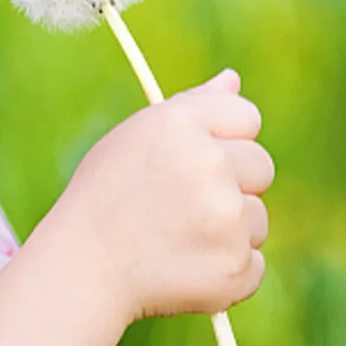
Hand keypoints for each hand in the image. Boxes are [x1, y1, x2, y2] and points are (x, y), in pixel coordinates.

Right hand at [58, 69, 273, 324]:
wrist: (84, 264)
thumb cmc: (106, 192)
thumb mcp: (138, 135)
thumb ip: (192, 105)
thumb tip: (233, 78)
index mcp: (180, 123)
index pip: (246, 115)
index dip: (227, 137)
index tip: (203, 156)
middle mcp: (208, 163)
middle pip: (261, 165)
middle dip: (234, 182)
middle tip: (183, 201)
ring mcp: (226, 217)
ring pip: (257, 216)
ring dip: (229, 227)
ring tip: (177, 235)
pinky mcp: (236, 266)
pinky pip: (253, 261)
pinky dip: (226, 267)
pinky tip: (185, 264)